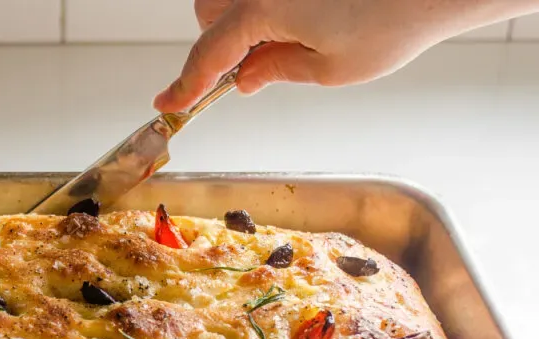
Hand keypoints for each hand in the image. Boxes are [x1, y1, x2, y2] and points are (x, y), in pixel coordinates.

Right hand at [154, 0, 538, 109]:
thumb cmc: (395, 21)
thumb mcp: (331, 68)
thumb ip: (276, 71)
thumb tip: (245, 78)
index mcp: (263, 8)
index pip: (209, 54)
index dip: (185, 86)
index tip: (167, 105)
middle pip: (207, 11)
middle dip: (217, 42)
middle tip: (251, 68)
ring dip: (237, 19)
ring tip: (284, 38)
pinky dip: (263, 7)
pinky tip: (301, 16)